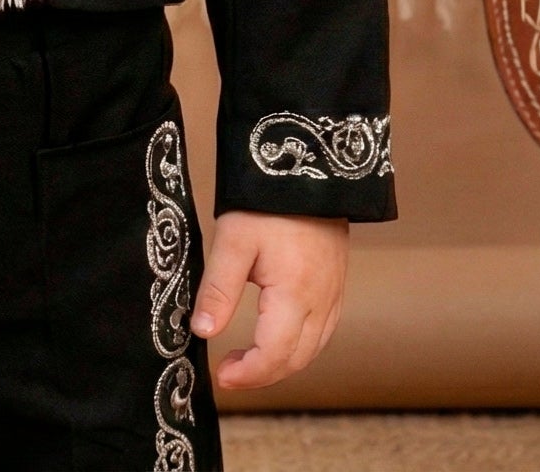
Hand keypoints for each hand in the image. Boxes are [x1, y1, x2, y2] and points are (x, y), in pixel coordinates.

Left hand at [191, 211, 346, 390]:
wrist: (309, 164)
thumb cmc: (268, 200)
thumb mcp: (233, 241)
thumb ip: (218, 290)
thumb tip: (202, 332)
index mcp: (295, 294)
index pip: (274, 355)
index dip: (248, 374)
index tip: (222, 375)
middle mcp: (321, 301)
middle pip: (296, 359)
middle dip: (262, 374)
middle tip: (229, 370)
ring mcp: (333, 293)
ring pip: (312, 348)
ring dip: (281, 363)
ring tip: (248, 359)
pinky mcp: (336, 282)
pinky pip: (323, 330)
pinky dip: (300, 346)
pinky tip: (279, 337)